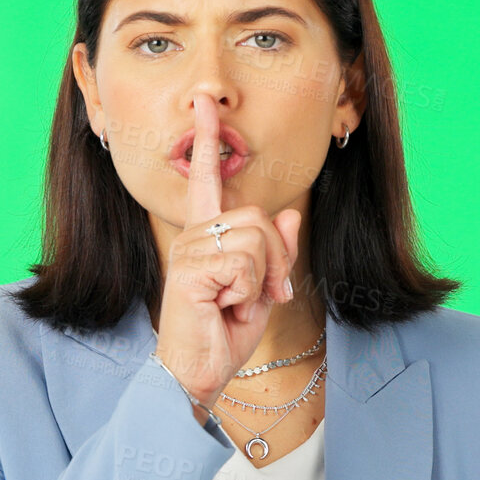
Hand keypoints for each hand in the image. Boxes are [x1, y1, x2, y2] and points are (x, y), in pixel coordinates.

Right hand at [156, 92, 301, 411]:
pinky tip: (224, 308)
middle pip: (259, 220)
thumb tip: (290, 218)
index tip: (205, 104)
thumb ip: (276, 254)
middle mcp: (193, 237)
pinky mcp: (192, 271)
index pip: (206, 180)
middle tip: (259, 296)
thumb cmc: (222, 335)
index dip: (206, 139)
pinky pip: (245, 264)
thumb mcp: (261, 290)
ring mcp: (189, 252)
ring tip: (237, 304)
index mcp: (205, 236)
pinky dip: (249, 291)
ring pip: (256, 239)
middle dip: (275, 261)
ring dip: (262, 279)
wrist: (197, 375)